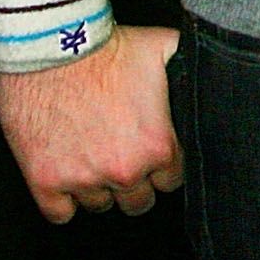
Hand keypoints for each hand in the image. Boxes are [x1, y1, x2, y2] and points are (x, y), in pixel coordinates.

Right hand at [0, 22, 182, 223]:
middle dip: (134, 183)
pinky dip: (63, 201)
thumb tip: (214, 76)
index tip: (151, 153)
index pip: (172, 180)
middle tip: (122, 158)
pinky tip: (66, 179)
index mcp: (158, 147)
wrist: (53, 46)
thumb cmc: (109, 46)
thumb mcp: (168, 51)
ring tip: (92, 158)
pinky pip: (59, 214)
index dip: (163, 166)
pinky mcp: (44, 181)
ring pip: (99, 205)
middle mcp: (124, 171)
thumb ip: (189, 73)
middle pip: (138, 202)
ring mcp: (82, 179)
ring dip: (98, 188)